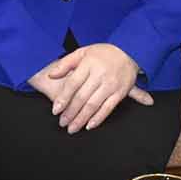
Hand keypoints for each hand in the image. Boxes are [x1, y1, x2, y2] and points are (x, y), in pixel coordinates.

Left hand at [27, 44, 149, 133]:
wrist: (129, 51)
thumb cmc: (102, 53)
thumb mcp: (82, 52)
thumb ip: (65, 64)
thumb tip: (51, 75)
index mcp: (88, 64)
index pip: (73, 84)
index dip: (63, 98)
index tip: (56, 110)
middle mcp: (100, 75)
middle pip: (82, 97)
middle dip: (70, 113)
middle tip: (62, 123)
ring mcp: (111, 85)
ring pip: (93, 105)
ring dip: (81, 119)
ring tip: (72, 128)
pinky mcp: (120, 93)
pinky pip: (108, 109)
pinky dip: (98, 119)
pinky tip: (89, 126)